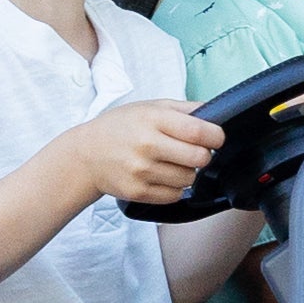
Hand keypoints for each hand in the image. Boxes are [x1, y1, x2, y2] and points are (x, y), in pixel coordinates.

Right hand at [67, 98, 223, 208]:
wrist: (86, 156)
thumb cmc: (120, 128)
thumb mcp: (149, 107)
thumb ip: (184, 109)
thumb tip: (216, 112)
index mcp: (153, 119)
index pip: (199, 132)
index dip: (216, 136)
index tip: (215, 138)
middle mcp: (147, 145)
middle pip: (199, 158)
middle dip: (203, 155)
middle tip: (193, 151)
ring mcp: (142, 171)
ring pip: (189, 179)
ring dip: (187, 172)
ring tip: (170, 162)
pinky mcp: (138, 192)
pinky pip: (175, 195)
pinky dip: (174, 187)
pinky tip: (161, 176)